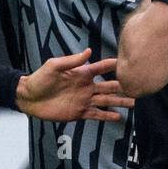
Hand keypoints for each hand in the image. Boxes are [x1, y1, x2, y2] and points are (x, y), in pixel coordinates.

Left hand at [16, 47, 135, 121]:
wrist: (29, 98)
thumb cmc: (40, 79)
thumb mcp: (54, 66)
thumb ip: (72, 60)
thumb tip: (89, 51)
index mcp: (82, 73)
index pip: (101, 68)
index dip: (114, 66)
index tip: (128, 64)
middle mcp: (86, 86)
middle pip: (109, 86)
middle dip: (123, 86)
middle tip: (138, 86)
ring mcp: (84, 100)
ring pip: (106, 101)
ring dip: (119, 102)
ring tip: (133, 102)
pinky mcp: (79, 113)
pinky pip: (96, 114)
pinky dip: (107, 117)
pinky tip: (118, 117)